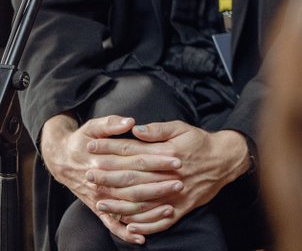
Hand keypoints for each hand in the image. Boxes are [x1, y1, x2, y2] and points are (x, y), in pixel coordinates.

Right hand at [40, 113, 181, 244]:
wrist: (61, 159)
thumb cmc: (82, 140)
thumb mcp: (93, 126)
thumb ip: (111, 123)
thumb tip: (130, 122)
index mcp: (103, 159)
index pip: (137, 160)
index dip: (158, 160)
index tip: (178, 160)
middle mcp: (101, 182)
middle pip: (135, 185)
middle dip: (159, 185)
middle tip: (181, 184)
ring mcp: (99, 197)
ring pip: (127, 207)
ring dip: (148, 210)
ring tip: (170, 208)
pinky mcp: (98, 208)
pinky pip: (112, 224)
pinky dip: (126, 233)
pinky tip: (142, 238)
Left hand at [86, 122, 251, 236]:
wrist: (226, 160)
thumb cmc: (201, 143)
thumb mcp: (182, 128)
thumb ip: (158, 130)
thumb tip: (135, 129)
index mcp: (168, 153)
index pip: (132, 151)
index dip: (110, 149)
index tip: (91, 147)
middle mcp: (169, 175)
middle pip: (132, 178)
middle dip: (107, 177)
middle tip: (87, 176)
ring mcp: (175, 194)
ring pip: (142, 203)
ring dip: (119, 204)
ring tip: (100, 203)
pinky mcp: (182, 208)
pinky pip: (160, 221)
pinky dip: (143, 225)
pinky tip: (127, 226)